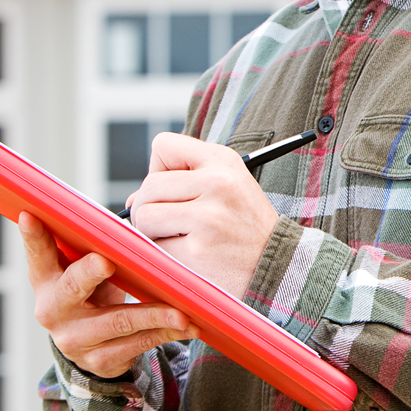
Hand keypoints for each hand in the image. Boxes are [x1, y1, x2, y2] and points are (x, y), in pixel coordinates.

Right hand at [21, 212, 195, 378]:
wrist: (93, 347)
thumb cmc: (93, 293)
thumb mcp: (86, 271)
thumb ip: (96, 247)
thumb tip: (130, 215)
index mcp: (46, 280)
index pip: (37, 254)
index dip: (33, 237)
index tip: (31, 216)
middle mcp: (53, 310)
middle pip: (72, 288)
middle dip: (90, 273)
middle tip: (106, 262)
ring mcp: (74, 339)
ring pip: (118, 322)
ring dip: (154, 314)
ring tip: (180, 311)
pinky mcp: (99, 360)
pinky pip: (137, 344)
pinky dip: (166, 332)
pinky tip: (187, 326)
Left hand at [125, 133, 280, 298]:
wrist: (278, 265)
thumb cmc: (244, 227)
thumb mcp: (227, 187)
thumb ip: (182, 181)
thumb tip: (131, 201)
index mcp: (223, 161)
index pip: (164, 145)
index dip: (160, 169)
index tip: (178, 189)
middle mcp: (218, 182)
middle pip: (149, 186)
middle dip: (152, 207)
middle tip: (177, 223)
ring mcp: (208, 217)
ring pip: (144, 216)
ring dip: (154, 232)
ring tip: (183, 238)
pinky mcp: (196, 250)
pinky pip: (154, 247)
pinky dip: (164, 255)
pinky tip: (190, 256)